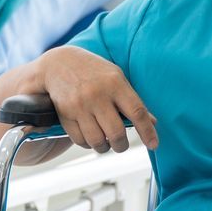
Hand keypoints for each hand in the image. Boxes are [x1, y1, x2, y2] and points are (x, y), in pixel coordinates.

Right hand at [37, 47, 158, 153]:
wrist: (58, 63)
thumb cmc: (93, 72)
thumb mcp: (116, 78)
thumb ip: (133, 100)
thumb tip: (153, 123)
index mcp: (115, 83)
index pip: (137, 112)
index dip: (147, 131)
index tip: (153, 144)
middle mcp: (97, 94)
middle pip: (116, 133)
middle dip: (121, 146)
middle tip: (121, 144)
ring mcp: (80, 105)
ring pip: (97, 141)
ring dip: (104, 147)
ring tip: (105, 142)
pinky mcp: (65, 114)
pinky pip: (80, 140)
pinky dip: (87, 144)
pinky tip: (90, 137)